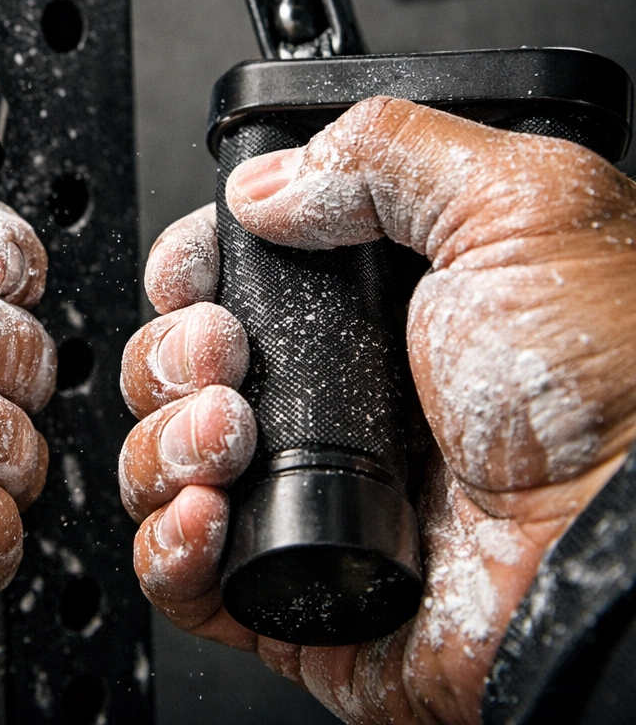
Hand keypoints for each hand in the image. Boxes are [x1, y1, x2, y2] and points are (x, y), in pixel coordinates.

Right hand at [118, 97, 635, 724]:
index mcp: (368, 315)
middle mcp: (329, 402)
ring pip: (159, 463)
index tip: (193, 275)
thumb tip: (267, 184)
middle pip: (175, 369)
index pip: (229, 283)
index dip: (191, 272)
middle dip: (170, 353)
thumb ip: (384, 155)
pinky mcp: (292, 596)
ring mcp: (305, 499)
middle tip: (222, 353)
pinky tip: (208, 514)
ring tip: (224, 434)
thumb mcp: (515, 208)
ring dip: (162, 442)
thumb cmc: (613, 387)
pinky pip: (181, 573)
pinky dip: (167, 542)